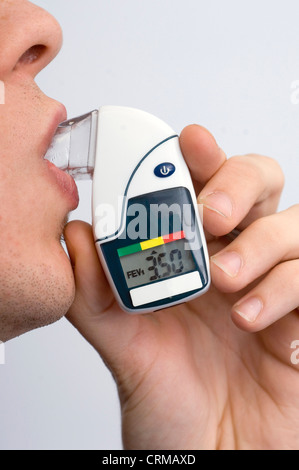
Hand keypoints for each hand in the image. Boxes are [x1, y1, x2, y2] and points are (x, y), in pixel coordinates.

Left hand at [64, 125, 298, 449]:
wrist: (209, 456)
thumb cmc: (168, 404)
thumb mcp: (122, 346)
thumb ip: (96, 293)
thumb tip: (78, 236)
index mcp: (191, 257)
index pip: (203, 186)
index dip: (201, 158)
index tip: (189, 142)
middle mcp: (236, 260)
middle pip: (260, 184)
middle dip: (239, 183)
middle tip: (213, 213)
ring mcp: (274, 284)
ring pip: (295, 225)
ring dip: (261, 245)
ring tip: (226, 283)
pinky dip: (286, 290)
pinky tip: (253, 322)